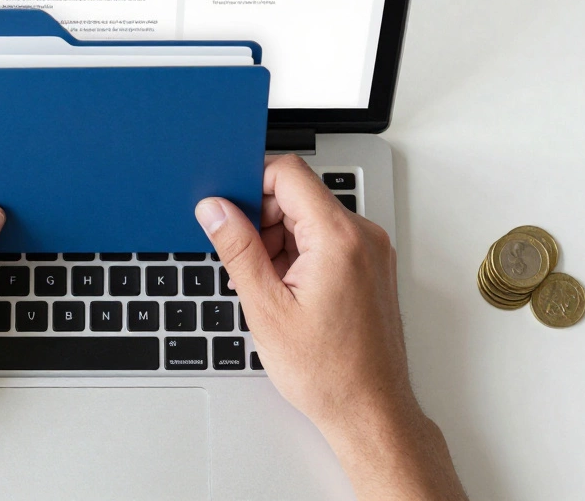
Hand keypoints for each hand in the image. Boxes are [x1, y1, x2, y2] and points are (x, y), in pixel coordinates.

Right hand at [195, 154, 465, 500]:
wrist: (369, 411)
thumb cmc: (328, 372)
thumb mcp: (265, 307)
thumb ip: (237, 249)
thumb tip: (215, 209)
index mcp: (338, 238)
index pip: (288, 173)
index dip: (250, 183)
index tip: (227, 207)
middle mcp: (362, 237)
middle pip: (298, 195)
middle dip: (261, 220)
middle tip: (244, 262)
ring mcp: (370, 252)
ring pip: (309, 219)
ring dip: (278, 240)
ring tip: (267, 287)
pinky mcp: (369, 267)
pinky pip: (325, 241)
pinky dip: (298, 256)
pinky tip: (285, 291)